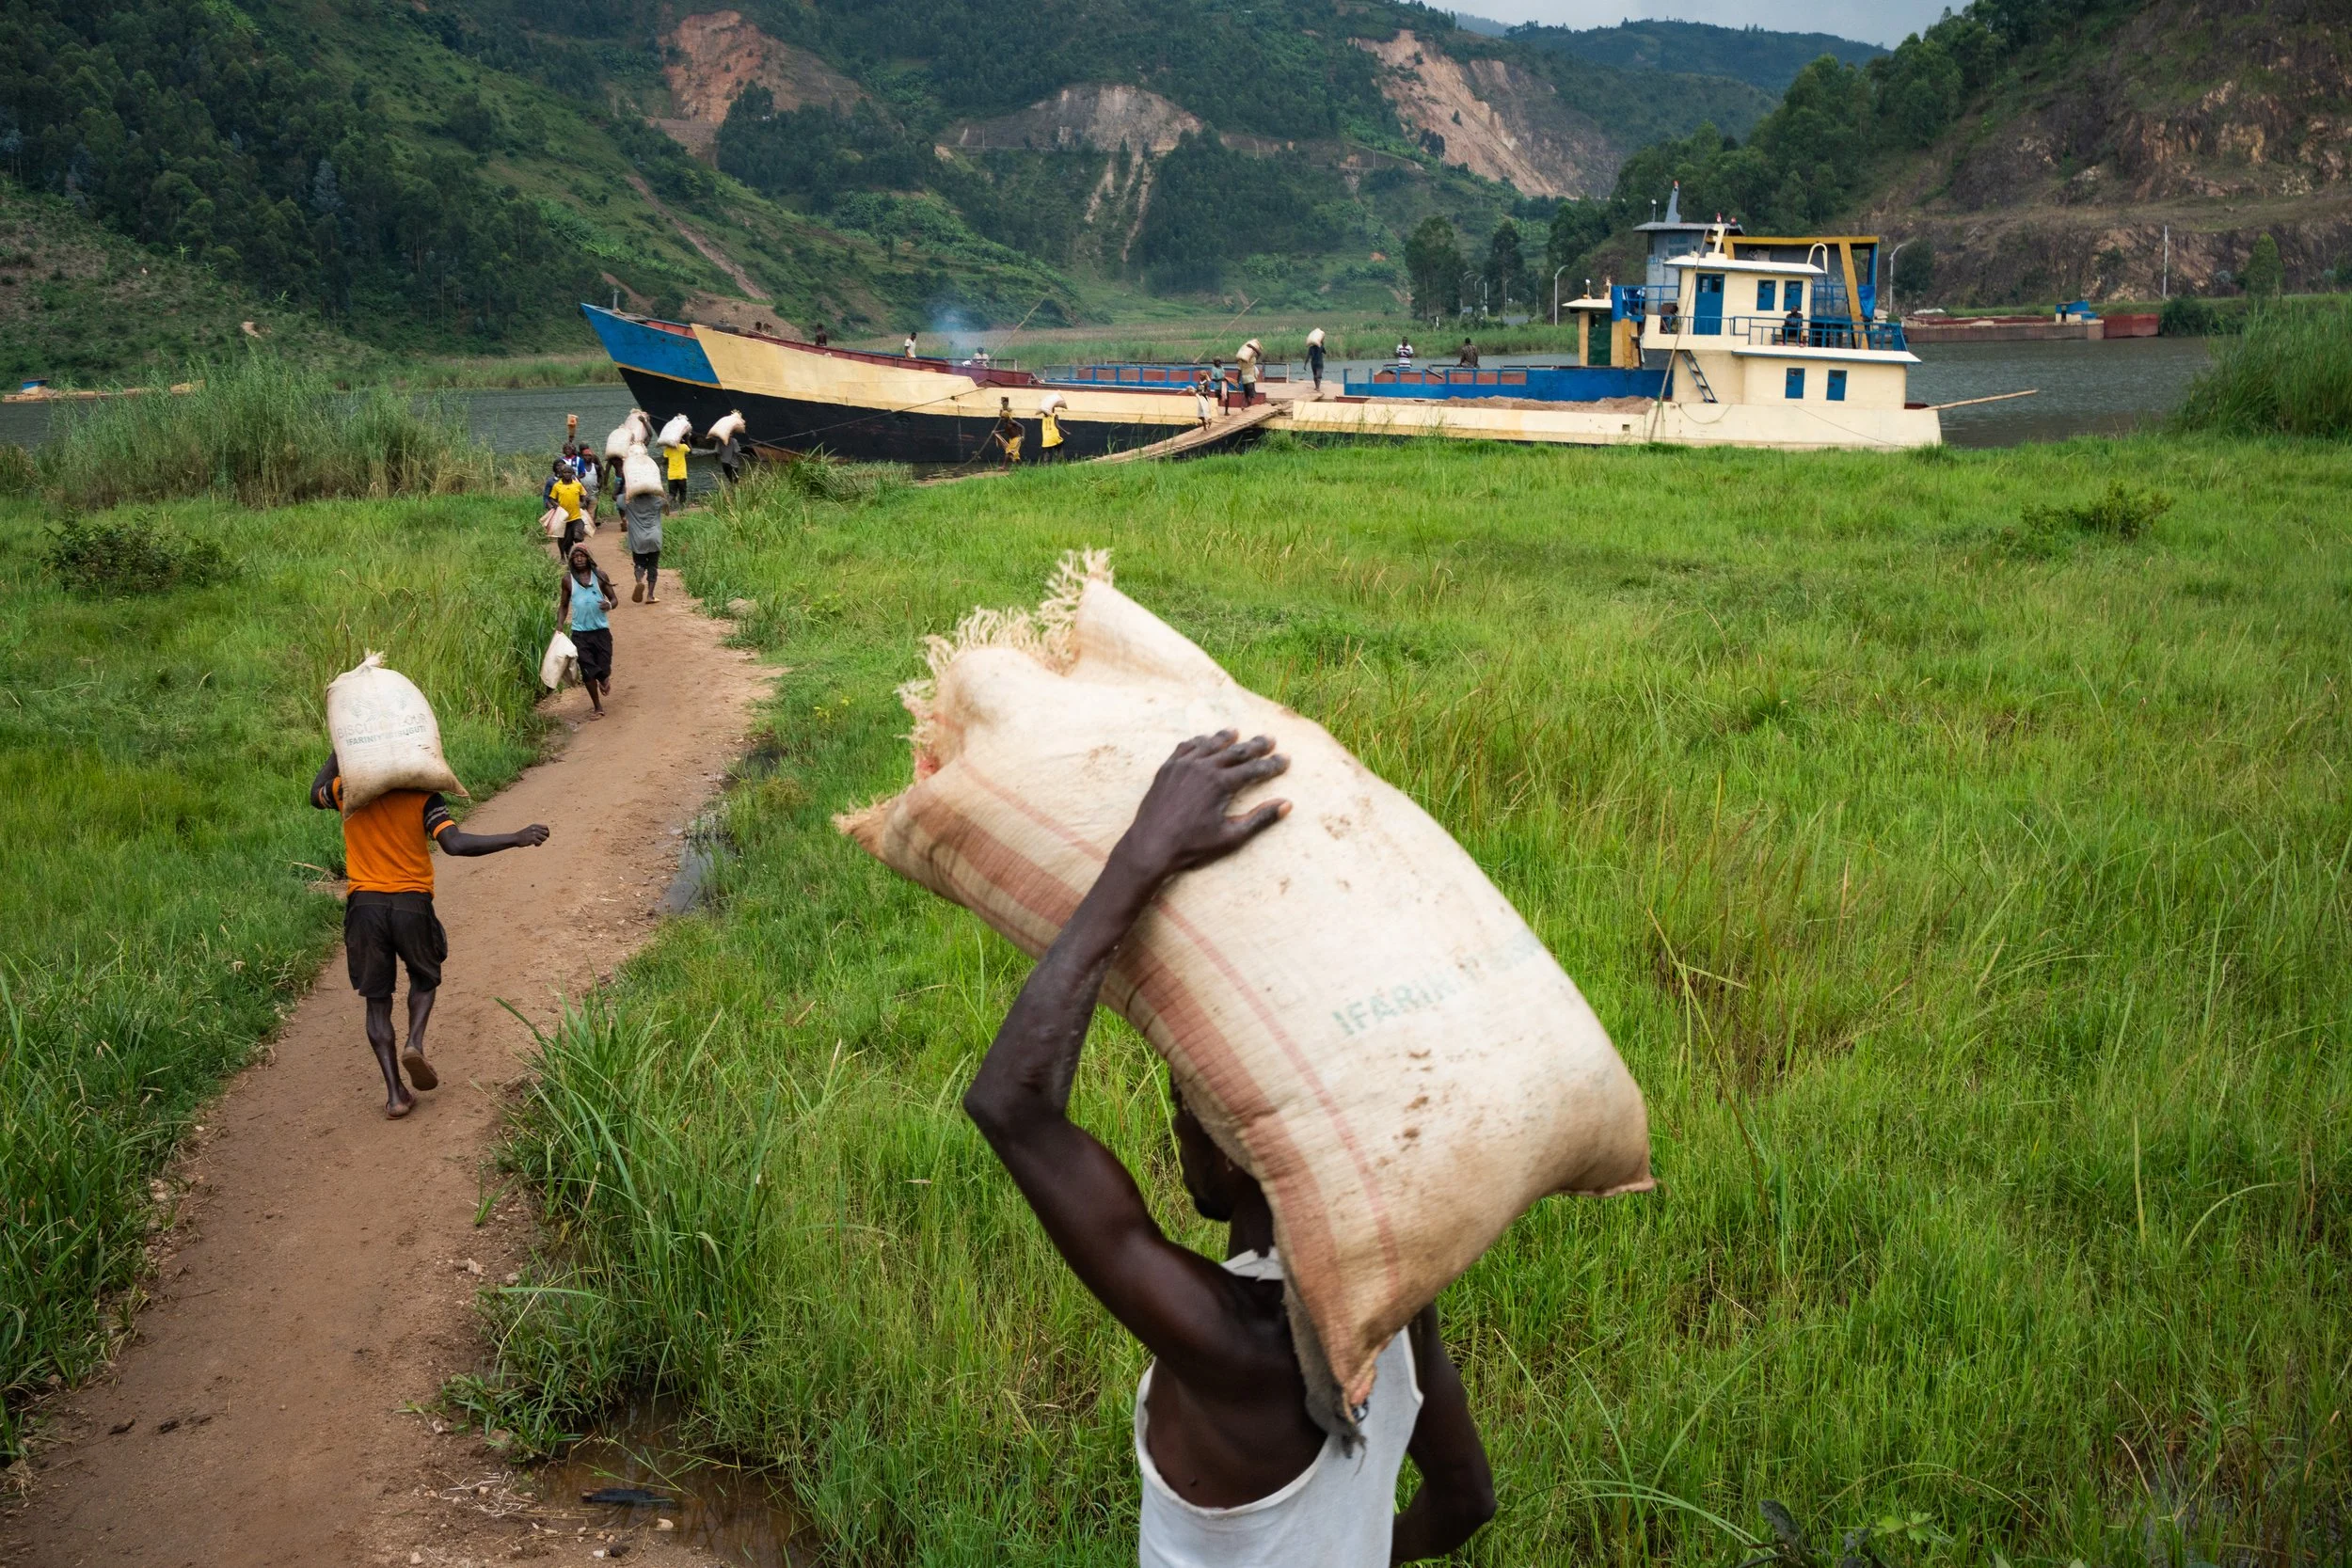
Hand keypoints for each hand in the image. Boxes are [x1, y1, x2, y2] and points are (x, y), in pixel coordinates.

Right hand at [511, 824, 550, 847]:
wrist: (515, 839)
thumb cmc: (523, 835)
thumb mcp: (530, 830)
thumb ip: (537, 830)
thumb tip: (547, 834)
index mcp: (534, 825)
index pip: (546, 827)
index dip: (547, 832)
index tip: (543, 836)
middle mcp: (535, 828)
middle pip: (546, 832)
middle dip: (545, 837)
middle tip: (540, 840)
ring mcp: (534, 834)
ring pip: (545, 838)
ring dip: (541, 841)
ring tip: (536, 842)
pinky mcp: (532, 839)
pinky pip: (540, 842)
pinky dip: (538, 845)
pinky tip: (534, 845)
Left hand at [1110, 731, 1288, 885]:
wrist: (1150, 846)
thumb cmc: (1192, 846)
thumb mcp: (1231, 837)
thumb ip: (1260, 819)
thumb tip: (1286, 804)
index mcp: (1221, 783)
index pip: (1254, 769)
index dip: (1272, 765)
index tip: (1285, 759)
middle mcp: (1203, 767)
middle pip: (1235, 751)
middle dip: (1255, 746)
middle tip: (1269, 739)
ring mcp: (1182, 765)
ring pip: (1209, 745)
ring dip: (1225, 738)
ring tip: (1236, 732)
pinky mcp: (1167, 768)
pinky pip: (1185, 748)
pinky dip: (1198, 742)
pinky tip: (1203, 740)